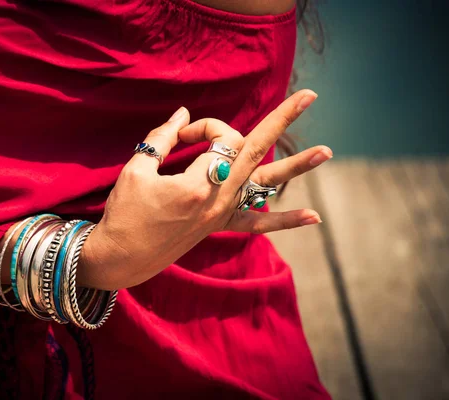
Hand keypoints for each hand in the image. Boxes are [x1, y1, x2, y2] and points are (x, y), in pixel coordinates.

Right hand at [78, 90, 330, 289]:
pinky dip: (285, 220)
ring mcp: (222, 215)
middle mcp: (218, 199)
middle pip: (255, 150)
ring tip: (326, 152)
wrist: (122, 257)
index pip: (218, 139)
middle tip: (309, 95)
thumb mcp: (136, 169)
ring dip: (296, 167)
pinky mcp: (220, 227)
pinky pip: (257, 224)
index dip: (202, 127)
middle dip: (281, 119)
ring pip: (266, 185)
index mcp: (197, 184)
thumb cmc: (124, 213)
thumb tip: (182, 113)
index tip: (180, 133)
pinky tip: (314, 217)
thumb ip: (162, 137)